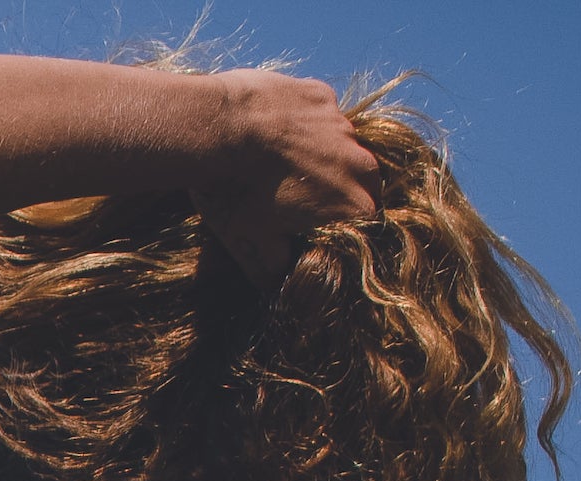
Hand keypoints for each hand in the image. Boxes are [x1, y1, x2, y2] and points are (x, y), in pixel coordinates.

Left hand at [198, 70, 380, 289]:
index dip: (340, 230)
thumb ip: (273, 269)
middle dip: (338, 195)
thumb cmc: (235, 193)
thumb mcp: (250, 244)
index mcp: (353, 205)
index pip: (365, 227)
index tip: (316, 231)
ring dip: (323, 158)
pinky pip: (321, 115)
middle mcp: (360, 163)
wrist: (215, 129)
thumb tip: (278, 285)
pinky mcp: (321, 96)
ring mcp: (343, 125)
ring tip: (281, 165)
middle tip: (298, 201)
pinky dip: (304, 125)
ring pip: (343, 147)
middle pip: (363, 185)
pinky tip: (272, 132)